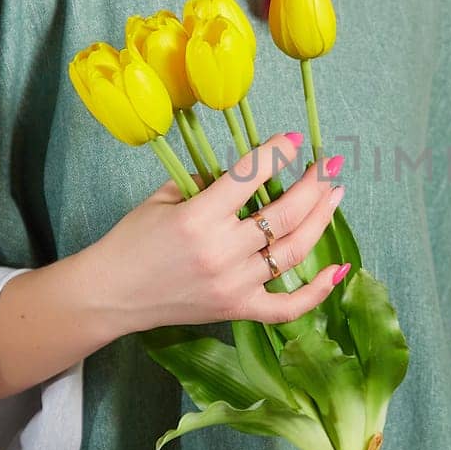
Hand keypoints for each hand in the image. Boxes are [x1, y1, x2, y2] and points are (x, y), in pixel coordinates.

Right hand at [92, 133, 346, 333]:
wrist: (110, 295)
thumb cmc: (132, 241)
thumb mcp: (162, 198)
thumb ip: (207, 181)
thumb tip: (250, 171)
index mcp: (198, 218)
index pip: (250, 177)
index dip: (277, 153)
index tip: (295, 140)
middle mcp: (221, 252)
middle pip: (284, 214)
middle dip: (314, 184)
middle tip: (330, 165)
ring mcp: (233, 285)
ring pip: (293, 251)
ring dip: (321, 219)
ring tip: (335, 194)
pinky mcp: (237, 309)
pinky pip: (287, 306)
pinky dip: (318, 291)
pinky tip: (340, 269)